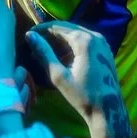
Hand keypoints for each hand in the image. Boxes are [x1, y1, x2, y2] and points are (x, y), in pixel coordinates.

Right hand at [25, 22, 131, 137]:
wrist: (108, 111)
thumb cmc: (82, 95)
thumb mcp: (58, 75)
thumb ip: (44, 53)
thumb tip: (30, 35)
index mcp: (84, 40)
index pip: (57, 27)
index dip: (41, 29)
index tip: (28, 35)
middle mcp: (95, 35)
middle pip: (67, 28)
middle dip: (50, 34)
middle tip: (35, 44)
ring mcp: (102, 42)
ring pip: (76, 33)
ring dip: (60, 40)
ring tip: (44, 51)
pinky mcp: (105, 50)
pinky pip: (85, 40)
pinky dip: (71, 45)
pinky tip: (61, 56)